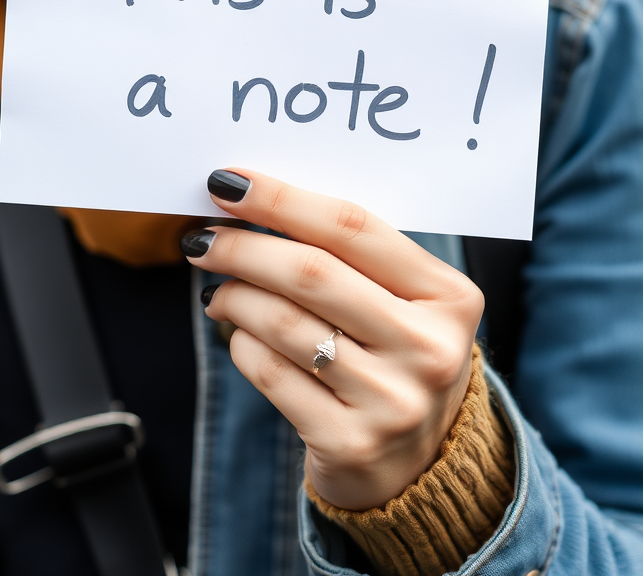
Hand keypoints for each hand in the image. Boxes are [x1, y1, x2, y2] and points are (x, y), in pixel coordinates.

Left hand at [181, 169, 484, 510]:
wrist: (420, 469)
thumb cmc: (394, 357)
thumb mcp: (401, 303)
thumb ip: (348, 256)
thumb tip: (251, 202)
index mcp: (448, 297)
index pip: (352, 227)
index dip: (281, 199)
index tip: (226, 183)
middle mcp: (429, 348)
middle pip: (311, 273)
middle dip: (242, 247)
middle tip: (201, 240)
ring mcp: (392, 401)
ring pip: (283, 322)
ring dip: (234, 295)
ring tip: (217, 288)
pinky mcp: (350, 442)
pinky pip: (270, 372)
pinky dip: (241, 343)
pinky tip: (239, 334)